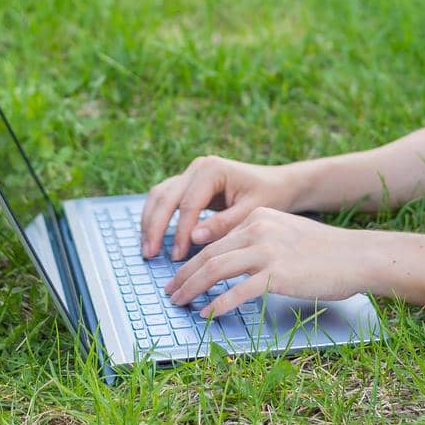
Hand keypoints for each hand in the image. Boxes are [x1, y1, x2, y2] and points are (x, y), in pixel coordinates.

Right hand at [139, 154, 300, 260]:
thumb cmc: (269, 195)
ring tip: (147, 249)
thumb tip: (194, 238)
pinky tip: (152, 237)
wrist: (278, 183)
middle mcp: (197, 167)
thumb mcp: (252, 211)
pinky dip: (155, 217)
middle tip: (150, 255)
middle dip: (154, 227)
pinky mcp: (188, 183)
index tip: (178, 257)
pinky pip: (164, 198)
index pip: (188, 204)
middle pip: (165, 197)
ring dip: (149, 222)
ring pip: (159, 195)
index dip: (180, 233)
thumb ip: (224, 224)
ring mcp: (191, 173)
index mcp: (212, 169)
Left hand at [164, 207, 365, 318]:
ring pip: (216, 269)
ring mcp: (267, 251)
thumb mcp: (286, 233)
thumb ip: (259, 241)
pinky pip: (237, 291)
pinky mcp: (277, 274)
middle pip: (208, 253)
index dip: (192, 259)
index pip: (215, 239)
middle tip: (170, 291)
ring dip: (192, 288)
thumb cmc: (325, 251)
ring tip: (179, 303)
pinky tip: (206, 315)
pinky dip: (217, 304)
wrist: (356, 256)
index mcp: (258, 216)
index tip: (179, 275)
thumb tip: (232, 263)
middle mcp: (259, 229)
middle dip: (184, 275)